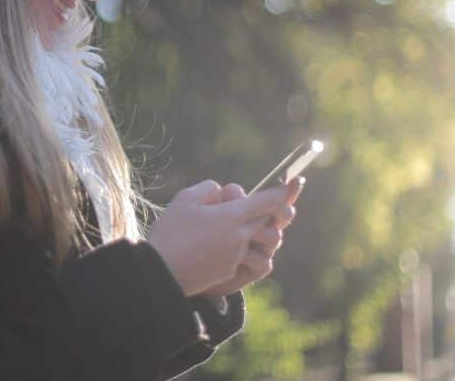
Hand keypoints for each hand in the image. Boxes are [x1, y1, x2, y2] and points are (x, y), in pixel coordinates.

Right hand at [147, 179, 291, 296]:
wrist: (161, 272)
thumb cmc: (170, 232)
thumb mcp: (185, 199)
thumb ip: (209, 189)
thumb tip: (222, 192)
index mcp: (231, 216)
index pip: (266, 201)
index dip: (282, 192)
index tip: (293, 184)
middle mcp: (239, 237)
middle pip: (268, 221)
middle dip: (271, 212)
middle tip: (265, 205)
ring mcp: (236, 257)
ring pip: (261, 242)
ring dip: (259, 232)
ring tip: (246, 227)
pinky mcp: (230, 272)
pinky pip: (247, 258)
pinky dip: (241, 249)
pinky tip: (223, 245)